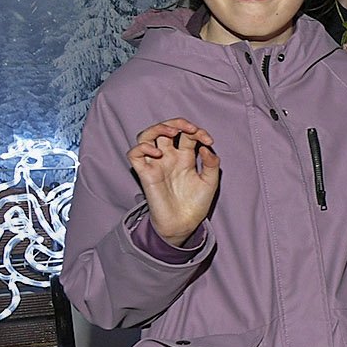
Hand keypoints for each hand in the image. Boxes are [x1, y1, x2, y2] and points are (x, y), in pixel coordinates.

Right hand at [129, 118, 219, 247]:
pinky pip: (134, 154)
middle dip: (178, 123)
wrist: (184, 224)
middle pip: (165, 129)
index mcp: (184, 157)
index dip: (197, 131)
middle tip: (190, 129)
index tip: (209, 141)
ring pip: (146, 135)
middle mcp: (168, 157)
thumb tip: (204, 146)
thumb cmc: (196, 204)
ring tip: (173, 132)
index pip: (186, 134)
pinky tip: (158, 152)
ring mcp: (156, 164)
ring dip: (158, 128)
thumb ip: (211, 163)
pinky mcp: (145, 173)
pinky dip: (143, 147)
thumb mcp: (210, 181)